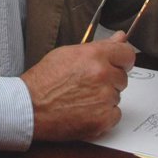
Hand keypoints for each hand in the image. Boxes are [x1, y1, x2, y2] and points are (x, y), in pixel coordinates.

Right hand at [20, 31, 134, 140]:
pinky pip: (115, 114)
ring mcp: (104, 99)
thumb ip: (99, 46)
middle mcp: (103, 75)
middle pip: (122, 77)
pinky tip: (85, 111)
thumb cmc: (45, 80)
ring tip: (81, 98)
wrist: (30, 107)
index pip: (127, 54)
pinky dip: (103, 115)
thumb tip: (120, 38)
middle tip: (87, 84)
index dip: (122, 59)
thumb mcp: (68, 53)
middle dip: (109, 80)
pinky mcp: (103, 119)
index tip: (117, 64)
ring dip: (105, 97)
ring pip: (117, 96)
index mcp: (95, 56)